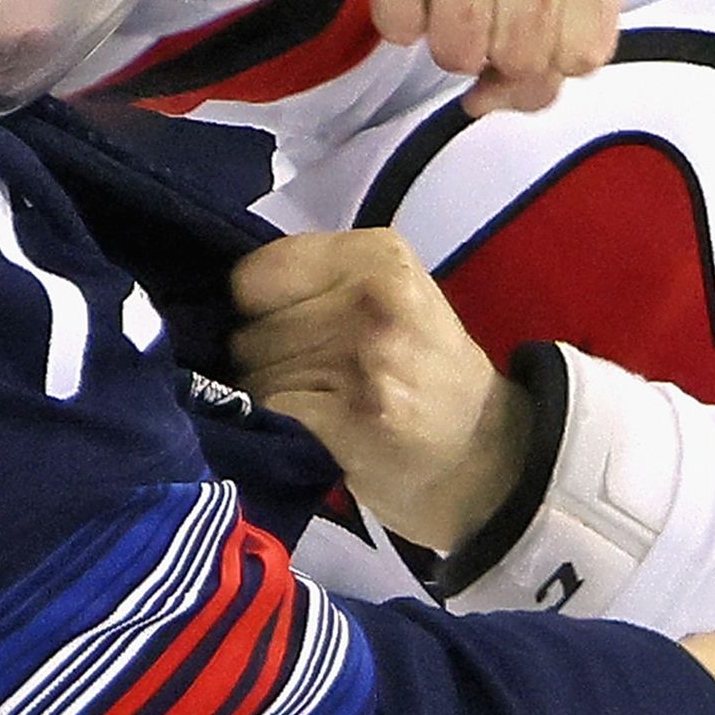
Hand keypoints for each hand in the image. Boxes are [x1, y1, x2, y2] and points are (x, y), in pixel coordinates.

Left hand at [229, 229, 530, 550]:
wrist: (489, 460)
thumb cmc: (429, 374)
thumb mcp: (393, 299)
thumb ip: (321, 281)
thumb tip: (224, 297)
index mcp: (379, 254)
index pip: (255, 275)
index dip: (255, 310)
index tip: (283, 330)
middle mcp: (373, 298)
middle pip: (250, 328)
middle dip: (261, 358)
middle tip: (312, 378)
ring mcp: (364, 360)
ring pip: (254, 373)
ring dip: (269, 396)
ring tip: (318, 405)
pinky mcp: (353, 418)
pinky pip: (271, 412)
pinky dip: (281, 427)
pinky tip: (315, 432)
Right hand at [304, 0, 620, 115]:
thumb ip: (554, 35)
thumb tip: (499, 99)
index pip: (586, 52)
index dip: (546, 75)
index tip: (518, 55)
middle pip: (526, 55)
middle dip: (491, 63)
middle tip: (475, 22)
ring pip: (462, 49)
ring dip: (444, 45)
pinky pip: (402, 28)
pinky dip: (397, 21)